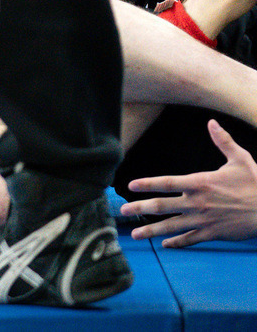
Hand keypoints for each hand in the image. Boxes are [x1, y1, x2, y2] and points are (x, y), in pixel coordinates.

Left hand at [121, 119, 256, 246]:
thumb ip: (223, 141)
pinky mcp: (213, 233)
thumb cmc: (256, 183)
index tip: (131, 186)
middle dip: (140, 208)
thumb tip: (212, 122)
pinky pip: (190, 239)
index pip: (167, 183)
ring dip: (151, 230)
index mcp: (200, 183)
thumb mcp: (240, 159)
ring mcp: (204, 220)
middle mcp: (197, 202)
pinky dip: (176, 242)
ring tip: (134, 234)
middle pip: (162, 206)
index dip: (148, 184)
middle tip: (122, 211)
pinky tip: (164, 244)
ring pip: (172, 226)